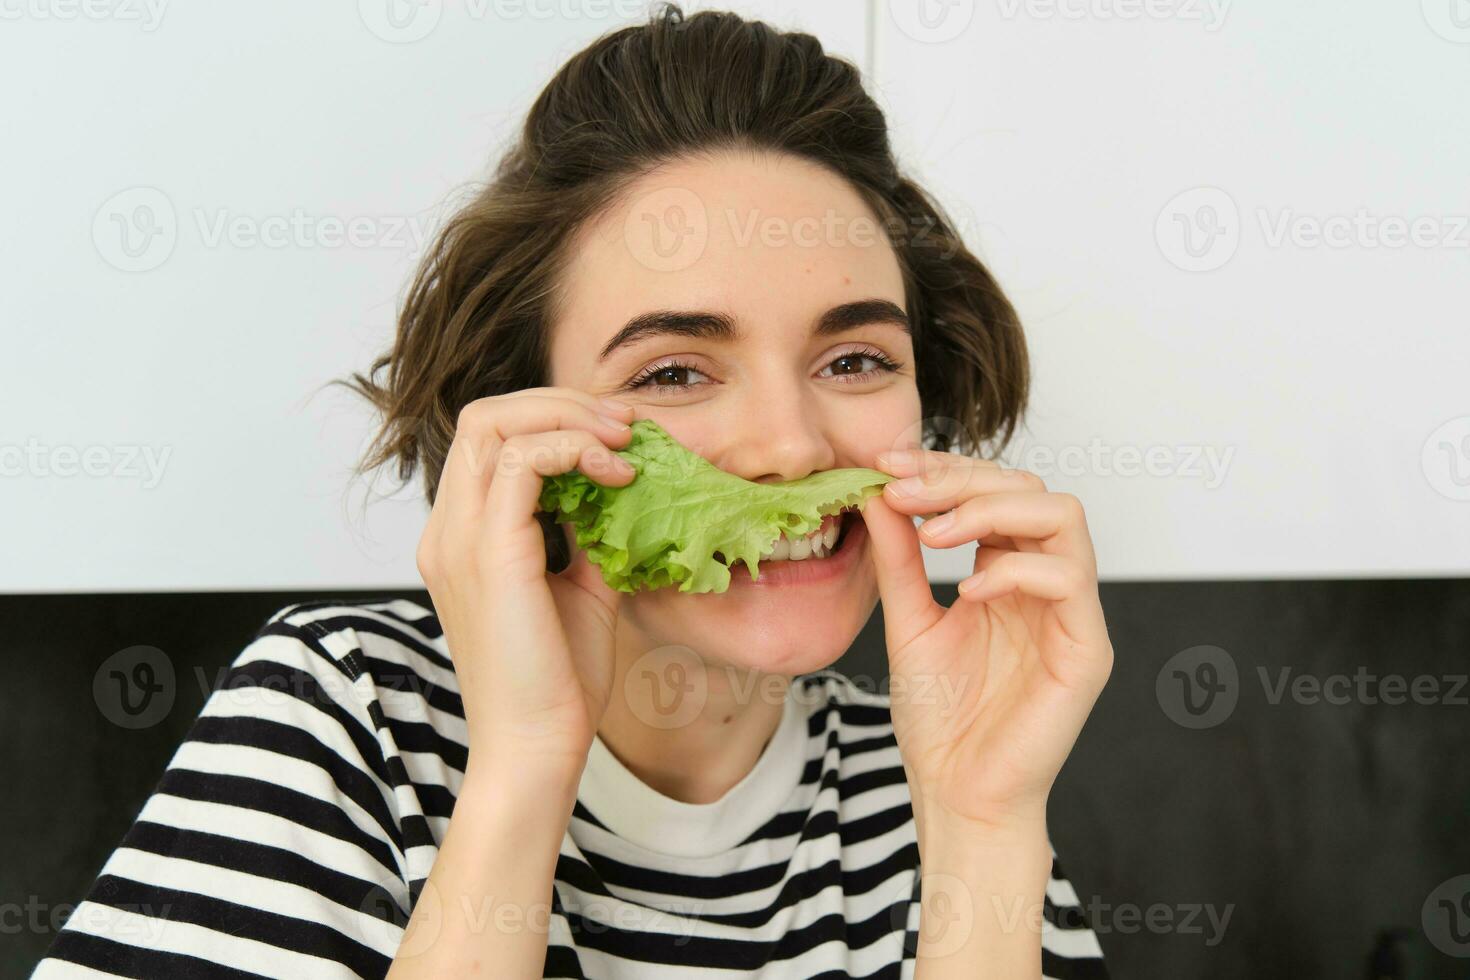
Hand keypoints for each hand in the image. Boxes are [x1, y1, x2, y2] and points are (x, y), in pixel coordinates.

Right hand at [415, 387, 637, 781]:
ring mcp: (460, 538)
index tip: (618, 436)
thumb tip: (621, 489)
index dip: (554, 420)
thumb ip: (587, 534)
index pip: (489, 440)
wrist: (538, 749)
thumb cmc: (556, 681)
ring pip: (497, 424)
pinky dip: (574, 450)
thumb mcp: (580, 588)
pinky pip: (523, 461)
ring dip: (570, 418)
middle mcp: (448, 530)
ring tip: (626, 443)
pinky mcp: (490, 554)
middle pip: (486, 416)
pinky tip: (617, 475)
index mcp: (461, 537)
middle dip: (562, 404)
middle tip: (626, 426)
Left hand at [861, 449, 1112, 838]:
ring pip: (1063, 514)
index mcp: (1008, 572)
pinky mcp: (1086, 648)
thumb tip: (876, 491)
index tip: (884, 466)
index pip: (994, 489)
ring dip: (989, 509)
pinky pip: (1068, 578)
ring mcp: (1071, 613)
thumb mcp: (907, 620)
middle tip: (903, 491)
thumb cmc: (940, 717)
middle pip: (1030, 487)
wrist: (956, 792)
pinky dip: (1014, 569)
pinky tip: (965, 589)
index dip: (943, 468)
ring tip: (932, 535)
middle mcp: (1045, 583)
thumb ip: (898, 558)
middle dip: (961, 479)